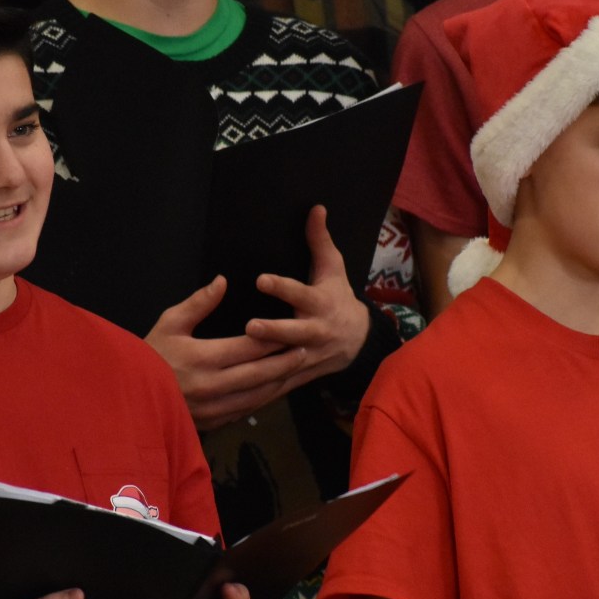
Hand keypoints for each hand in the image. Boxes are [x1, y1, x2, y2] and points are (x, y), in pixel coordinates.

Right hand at [145, 277, 307, 429]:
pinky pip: (245, 410)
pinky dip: (262, 399)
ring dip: (278, 382)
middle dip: (285, 362)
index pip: (248, 347)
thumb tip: (223, 281)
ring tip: (295, 368)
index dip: (273, 338)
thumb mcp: (169, 323)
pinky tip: (273, 388)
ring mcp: (214, 408)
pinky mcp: (212, 422)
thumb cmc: (148, 355)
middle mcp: (212, 386)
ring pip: (257, 395)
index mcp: (202, 358)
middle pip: (260, 374)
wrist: (128, 397)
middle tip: (305, 351)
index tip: (291, 330)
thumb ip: (198, 303)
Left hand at [244, 206, 370, 392]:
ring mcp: (309, 355)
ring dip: (265, 363)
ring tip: (240, 360)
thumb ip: (319, 241)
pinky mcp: (301, 374)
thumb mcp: (333, 269)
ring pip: (286, 361)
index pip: (300, 293)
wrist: (358, 341)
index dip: (282, 287)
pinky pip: (281, 383)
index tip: (261, 279)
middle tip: (250, 326)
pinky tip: (241, 391)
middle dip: (274, 331)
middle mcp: (316, 331)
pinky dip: (264, 388)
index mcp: (320, 304)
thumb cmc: (337, 298)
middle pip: (295, 332)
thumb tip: (315, 207)